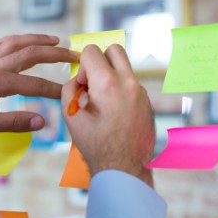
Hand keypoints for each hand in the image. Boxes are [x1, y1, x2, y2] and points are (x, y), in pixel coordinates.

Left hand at [0, 34, 78, 135]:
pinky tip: (23, 41)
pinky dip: (16, 40)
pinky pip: (1, 44)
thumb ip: (14, 122)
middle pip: (30, 53)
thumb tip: (42, 122)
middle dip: (55, 54)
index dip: (54, 90)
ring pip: (16, 42)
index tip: (70, 93)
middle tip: (74, 55)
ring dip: (37, 39)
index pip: (34, 84)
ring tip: (55, 40)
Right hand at [61, 44, 154, 186]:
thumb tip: (79, 80)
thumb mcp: (70, 116)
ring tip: (103, 102)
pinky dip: (121, 90)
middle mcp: (128, 83)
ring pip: (124, 68)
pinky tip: (115, 112)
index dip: (82, 67)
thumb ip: (69, 89)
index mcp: (108, 84)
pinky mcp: (147, 101)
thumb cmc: (96, 144)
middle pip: (114, 50)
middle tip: (93, 82)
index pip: (92, 51)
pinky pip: (131, 84)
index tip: (83, 85)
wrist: (123, 167)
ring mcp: (141, 92)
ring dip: (111, 76)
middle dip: (100, 60)